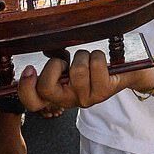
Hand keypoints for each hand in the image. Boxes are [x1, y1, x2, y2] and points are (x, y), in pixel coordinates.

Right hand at [17, 49, 153, 110]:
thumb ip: (56, 61)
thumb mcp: (71, 67)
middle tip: (66, 62)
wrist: (128, 73)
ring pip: (76, 71)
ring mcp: (86, 98)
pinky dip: (98, 56)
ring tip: (90, 59)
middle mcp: (70, 101)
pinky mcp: (103, 92)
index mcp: (57, 96)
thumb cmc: (94, 68)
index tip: (30, 69)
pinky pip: (96, 65)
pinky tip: (103, 62)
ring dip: (83, 56)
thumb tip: (46, 50)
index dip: (25, 89)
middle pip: (47, 88)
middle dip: (55, 65)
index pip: (33, 103)